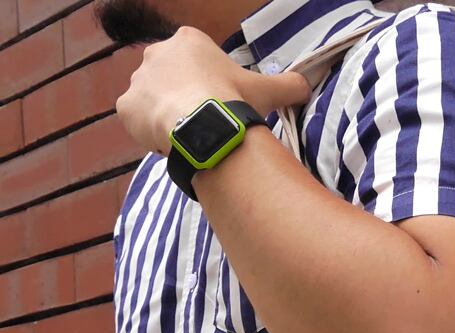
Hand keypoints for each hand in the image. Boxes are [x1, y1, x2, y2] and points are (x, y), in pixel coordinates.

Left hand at [115, 25, 311, 155]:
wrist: (204, 127)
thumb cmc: (234, 102)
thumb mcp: (267, 91)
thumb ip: (288, 86)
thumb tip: (306, 86)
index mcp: (188, 41)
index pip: (192, 66)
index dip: (205, 90)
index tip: (216, 109)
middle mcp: (156, 53)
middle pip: (168, 81)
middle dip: (181, 101)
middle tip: (201, 126)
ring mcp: (137, 80)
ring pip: (150, 102)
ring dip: (164, 119)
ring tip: (186, 139)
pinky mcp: (125, 107)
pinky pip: (135, 122)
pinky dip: (147, 134)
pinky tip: (169, 145)